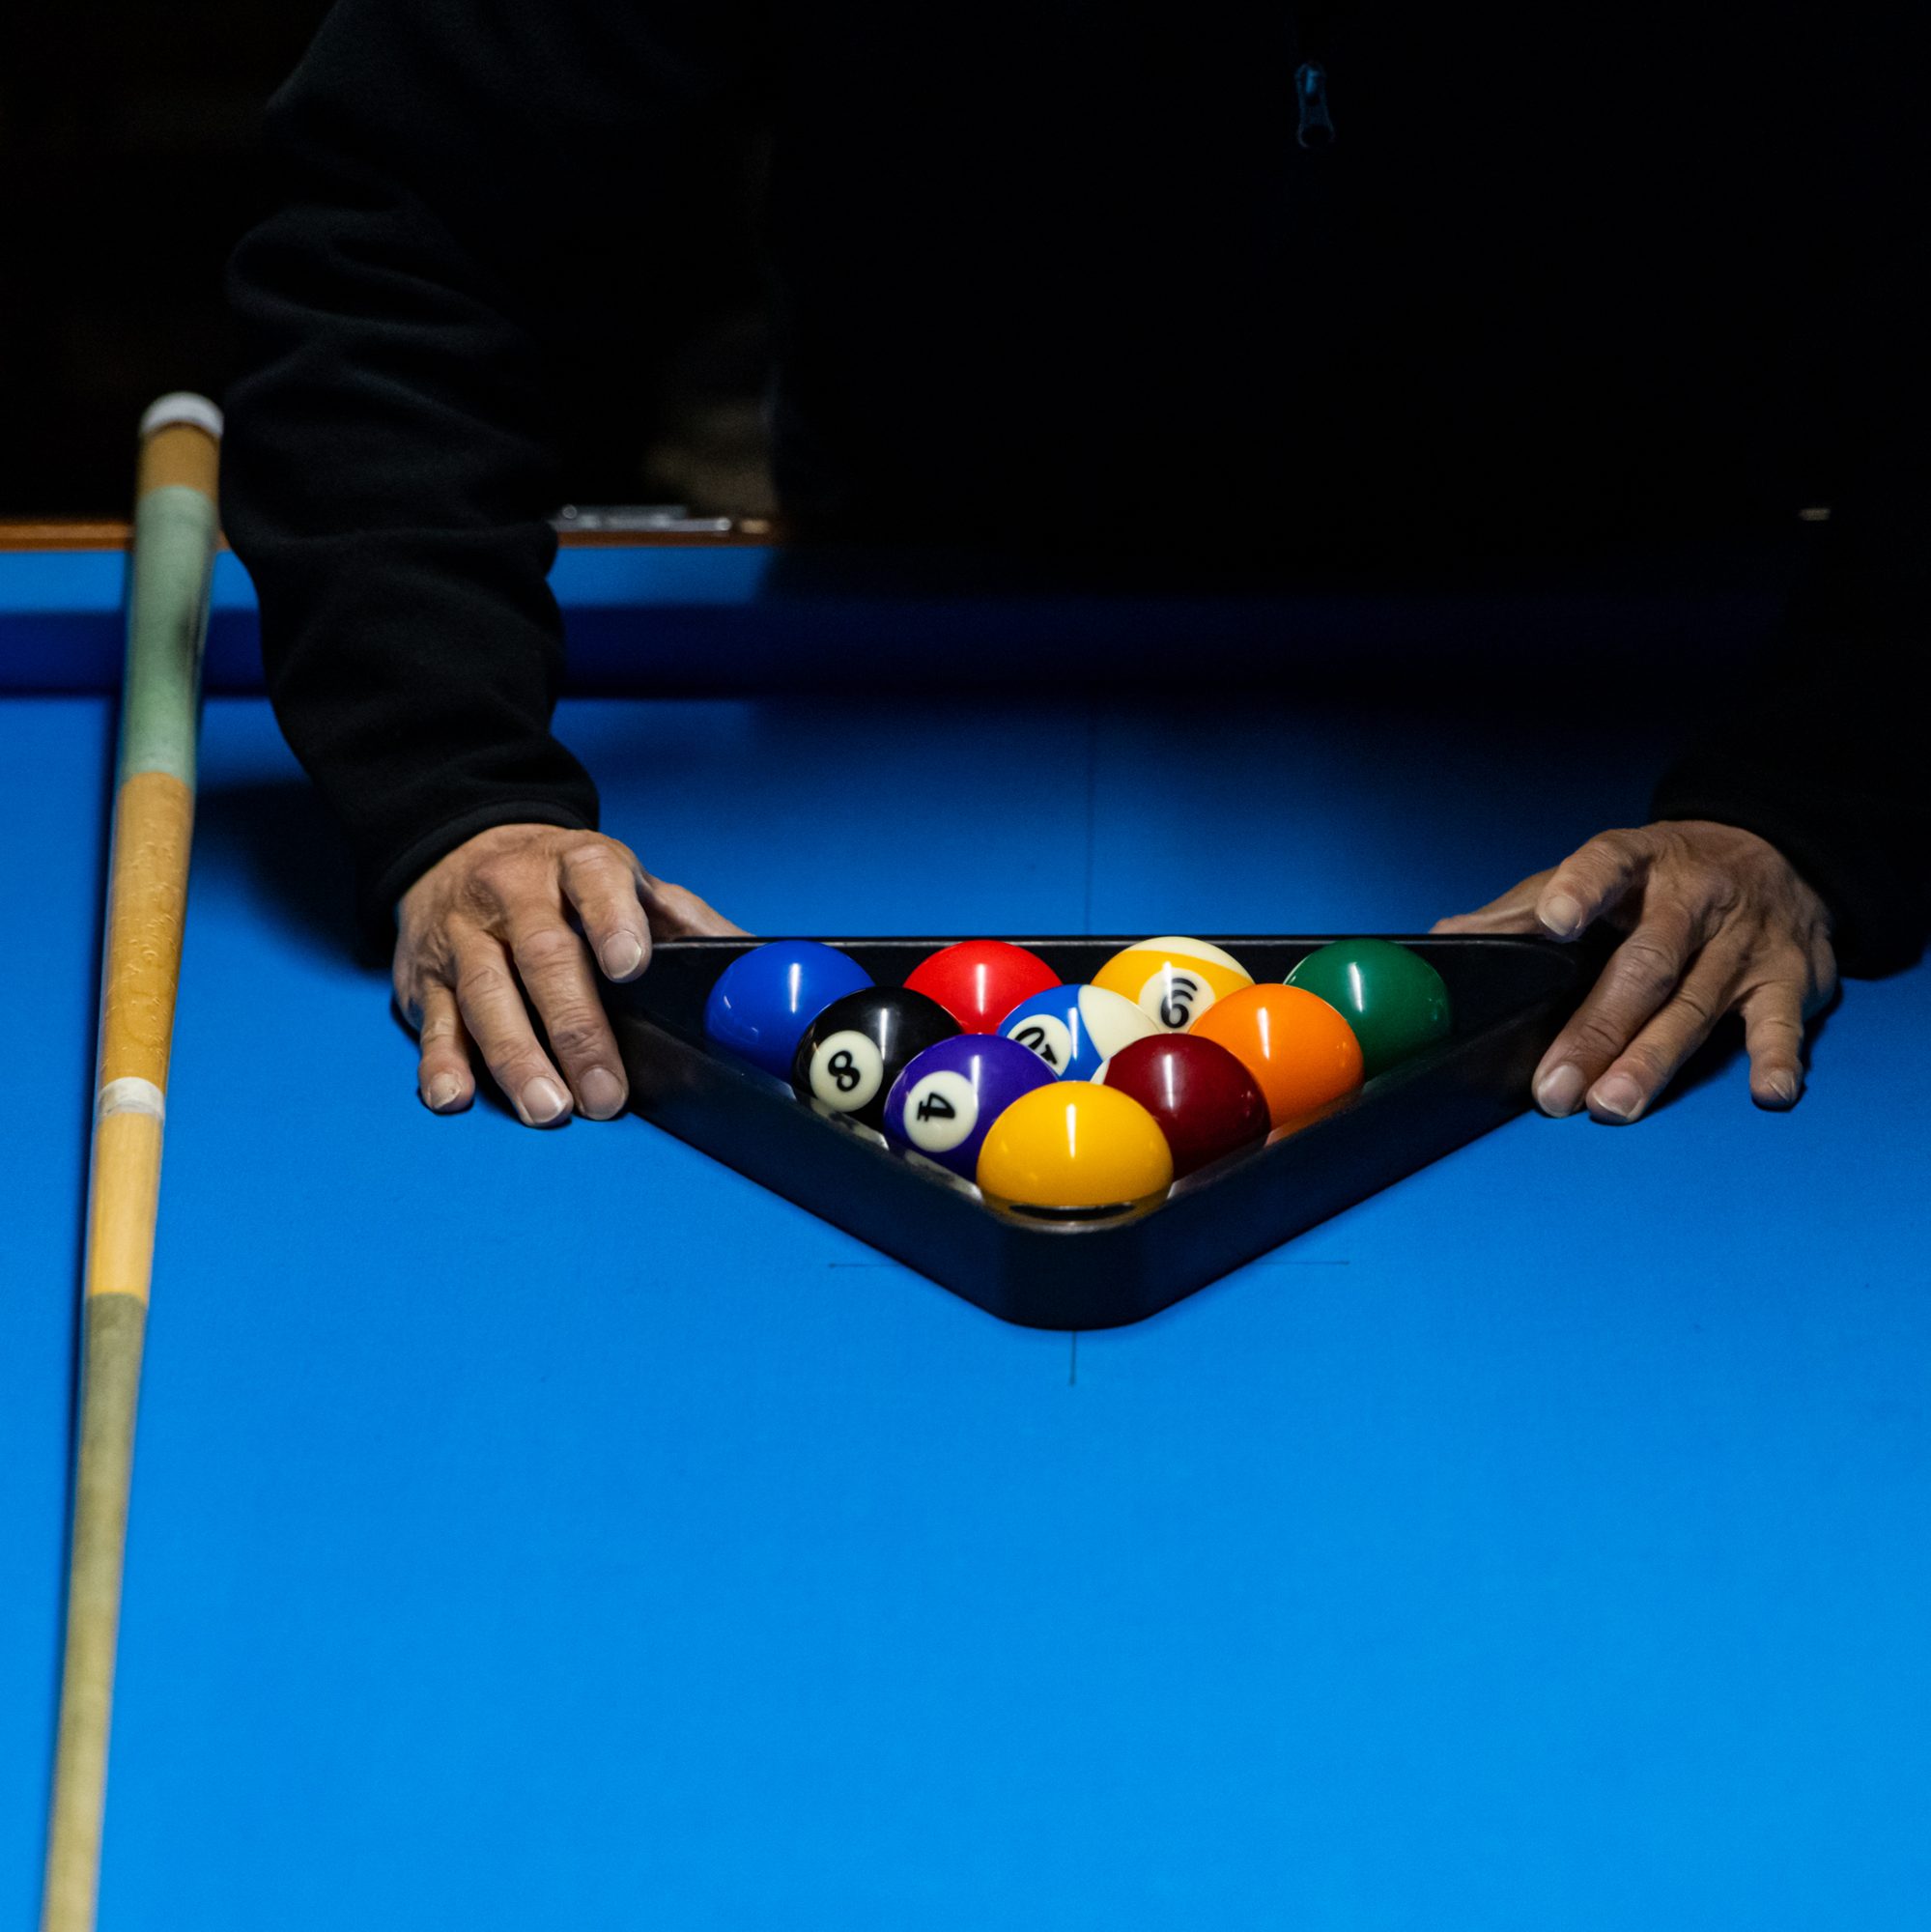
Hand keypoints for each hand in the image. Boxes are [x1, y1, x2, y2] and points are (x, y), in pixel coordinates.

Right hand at [396, 824, 747, 1124]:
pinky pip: (432, 1022)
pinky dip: (440, 1062)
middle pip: (544, 957)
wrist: (459, 847)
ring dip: (516, 1057)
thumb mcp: (623, 881)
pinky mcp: (422, 976)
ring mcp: (464, 936)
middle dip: (576, 1028)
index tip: (630, 966)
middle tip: (604, 1092)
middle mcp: (514, 895)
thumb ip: (684, 921)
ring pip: (486, 995)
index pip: (595, 882)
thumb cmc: (560, 882)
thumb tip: (758, 965)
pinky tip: (455, 1096)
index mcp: (575, 866)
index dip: (614, 921)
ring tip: (548, 1108)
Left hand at [1431, 820, 1836, 1122]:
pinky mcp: (1792, 977)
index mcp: (1639, 862)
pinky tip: (1765, 1093)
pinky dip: (1777, 1057)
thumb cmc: (1662, 878)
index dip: (1580, 889)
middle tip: (1555, 1086)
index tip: (1552, 921)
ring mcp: (1745, 940)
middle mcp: (1695, 898)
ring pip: (1695, 1005)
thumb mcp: (1597, 876)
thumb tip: (1443, 941)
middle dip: (1597, 1029)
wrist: (1776, 851)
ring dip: (1653, 1059)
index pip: (1606, 864)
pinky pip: (1783, 1023)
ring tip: (1612, 1104)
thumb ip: (1522, 911)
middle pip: (1644, 966)